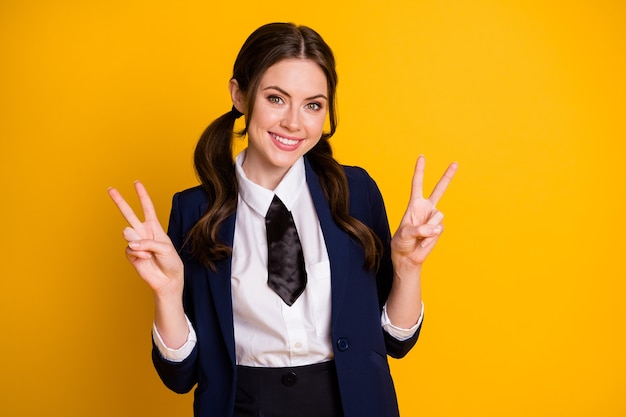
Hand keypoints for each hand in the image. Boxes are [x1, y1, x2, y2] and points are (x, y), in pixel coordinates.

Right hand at [107, 181, 183, 297]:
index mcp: (154, 227)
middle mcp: (143, 232)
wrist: (168, 279)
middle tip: (110, 189)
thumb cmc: (171, 262)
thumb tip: (130, 242)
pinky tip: (145, 258)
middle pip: (129, 214)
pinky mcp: (131, 254)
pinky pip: (129, 248)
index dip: (142, 195)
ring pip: (128, 232)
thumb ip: (147, 242)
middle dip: (119, 201)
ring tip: (147, 252)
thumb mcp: (165, 248)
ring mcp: (136, 242)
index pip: (147, 208)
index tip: (137, 182)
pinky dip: (138, 253)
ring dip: (138, 242)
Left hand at [391, 155, 457, 268]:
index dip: (420, 171)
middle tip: (455, 163)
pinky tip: (424, 241)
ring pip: (437, 217)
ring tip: (419, 236)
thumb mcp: (404, 234)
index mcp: (414, 204)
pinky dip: (430, 237)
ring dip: (427, 228)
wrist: (407, 257)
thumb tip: (437, 228)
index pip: (417, 184)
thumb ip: (419, 229)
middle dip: (447, 176)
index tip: (422, 157)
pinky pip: (438, 229)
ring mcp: (434, 218)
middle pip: (439, 190)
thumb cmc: (401, 243)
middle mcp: (426, 208)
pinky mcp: (439, 229)